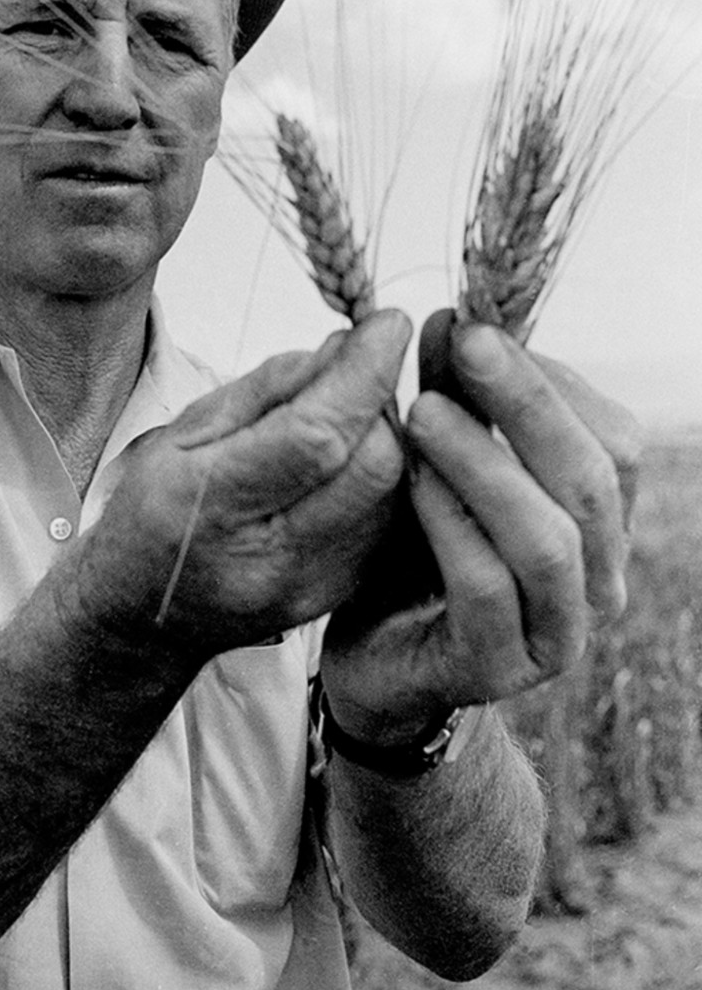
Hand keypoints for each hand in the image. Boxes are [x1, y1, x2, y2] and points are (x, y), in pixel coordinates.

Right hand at [76, 311, 411, 655]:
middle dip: (379, 402)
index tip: (388, 326)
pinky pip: (388, 518)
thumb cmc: (156, 509)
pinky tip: (348, 460)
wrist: (142, 615)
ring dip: (384, 437)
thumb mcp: (184, 431)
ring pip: (391, 492)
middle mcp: (268, 558)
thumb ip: (269, 387)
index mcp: (210, 505)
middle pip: (371, 466)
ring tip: (345, 417)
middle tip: (359, 371)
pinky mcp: (341, 595)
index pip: (315, 437)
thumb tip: (347, 347)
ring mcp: (312, 586)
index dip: (363, 375)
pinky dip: (381, 474)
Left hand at [320, 312, 639, 746]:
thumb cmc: (416, 548)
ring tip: (425, 409)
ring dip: (486, 464)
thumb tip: (456, 319)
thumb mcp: (438, 464)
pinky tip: (411, 482)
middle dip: (527, 402)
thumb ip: (456, 399)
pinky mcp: (497, 669)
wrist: (376, 657)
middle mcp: (597, 579)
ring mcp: (556, 632)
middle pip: (592, 481)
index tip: (475, 323)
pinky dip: (451, 526)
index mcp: (599, 521)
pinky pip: (487, 590)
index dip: (549, 377)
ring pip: (549, 540)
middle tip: (465, 343)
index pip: (612, 437)